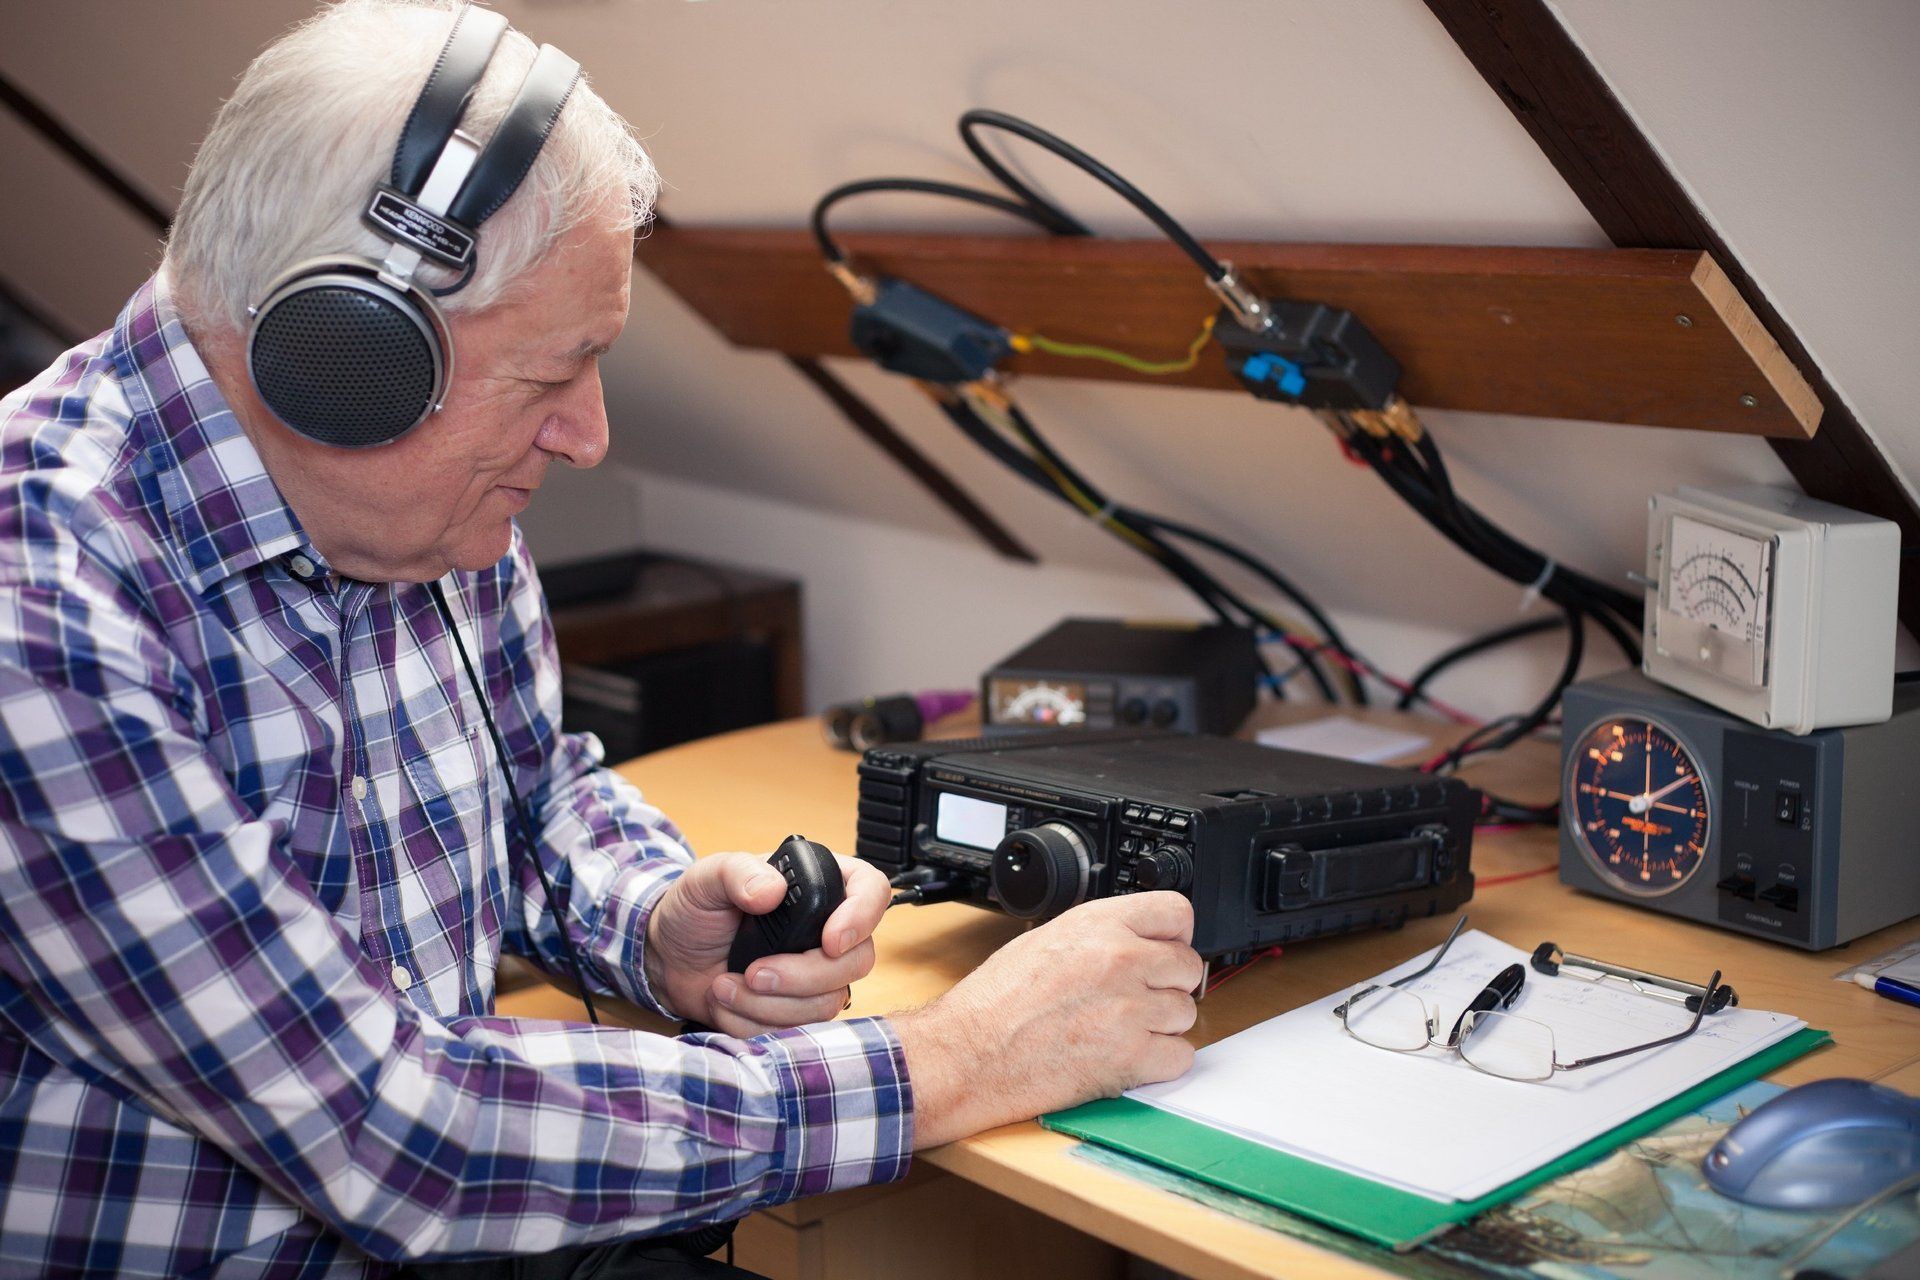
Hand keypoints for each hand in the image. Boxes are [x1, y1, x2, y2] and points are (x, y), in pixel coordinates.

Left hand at [645, 850, 890, 1035]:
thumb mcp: (707, 877)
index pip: (871, 892)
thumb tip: (771, 890)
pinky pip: (796, 1029)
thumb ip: (737, 872)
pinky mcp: (797, 1010)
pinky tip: (727, 999)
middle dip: (803, 976)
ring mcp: (816, 974)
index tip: (829, 942)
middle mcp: (827, 929)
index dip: (862, 918)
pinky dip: (753, 1020)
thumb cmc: (694, 909)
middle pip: (857, 961)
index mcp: (819, 884)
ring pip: (827, 1003)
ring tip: (725, 984)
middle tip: (755, 972)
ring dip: (769, 1003)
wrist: (668, 957)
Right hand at [890, 892, 1202, 1148]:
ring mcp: (1130, 1009)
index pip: (1177, 913)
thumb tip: (1136, 940)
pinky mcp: (1132, 1058)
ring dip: (1162, 1025)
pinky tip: (1129, 1057)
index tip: (1166, 950)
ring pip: (1186, 1013)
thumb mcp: (1047, 939)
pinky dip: (1161, 1062)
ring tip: (1122, 1030)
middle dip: (1168, 984)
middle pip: (1188, 966)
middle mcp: (1121, 960)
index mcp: (1099, 924)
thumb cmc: (995, 1003)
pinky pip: (1180, 1056)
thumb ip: (1100, 935)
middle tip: (1138, 998)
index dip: (1175, 935)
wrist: (969, 1053)